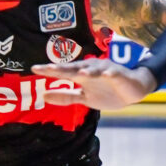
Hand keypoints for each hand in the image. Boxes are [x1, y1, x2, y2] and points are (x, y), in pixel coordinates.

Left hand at [33, 61, 156, 109]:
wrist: (132, 92)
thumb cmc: (107, 92)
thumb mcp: (84, 97)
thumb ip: (65, 96)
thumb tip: (43, 96)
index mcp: (81, 76)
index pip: (63, 72)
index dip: (49, 71)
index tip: (34, 69)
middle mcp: (91, 70)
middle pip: (75, 68)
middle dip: (62, 68)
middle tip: (48, 68)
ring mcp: (105, 71)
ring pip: (94, 70)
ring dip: (87, 71)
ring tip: (78, 73)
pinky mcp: (119, 76)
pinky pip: (114, 74)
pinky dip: (110, 74)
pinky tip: (106, 75)